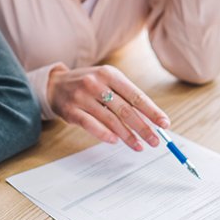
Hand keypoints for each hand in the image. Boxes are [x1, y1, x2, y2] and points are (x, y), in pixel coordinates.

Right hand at [47, 64, 170, 150]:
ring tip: (139, 145)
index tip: (164, 124)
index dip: (152, 111)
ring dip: (127, 135)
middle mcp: (96, 83)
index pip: (136, 95)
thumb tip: (149, 118)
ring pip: (110, 119)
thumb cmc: (87, 84)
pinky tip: (116, 141)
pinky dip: (104, 134)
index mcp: (109, 74)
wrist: (55, 84)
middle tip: (155, 140)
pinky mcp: (71, 111)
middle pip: (125, 109)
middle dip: (143, 127)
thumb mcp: (106, 81)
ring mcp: (82, 97)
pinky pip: (90, 125)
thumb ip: (125, 96)